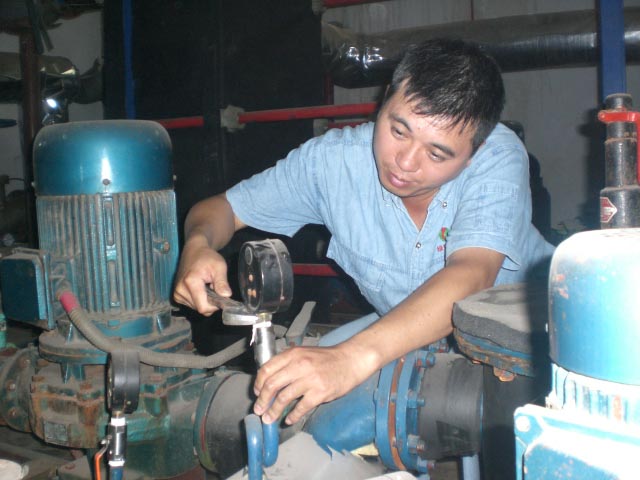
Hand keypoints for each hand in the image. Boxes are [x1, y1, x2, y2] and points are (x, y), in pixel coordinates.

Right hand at [173, 240, 231, 315]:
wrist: (194, 251)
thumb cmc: (207, 257)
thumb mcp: (219, 266)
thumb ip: (222, 282)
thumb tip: (226, 295)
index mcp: (190, 282)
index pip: (203, 307)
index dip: (214, 306)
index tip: (220, 296)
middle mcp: (180, 290)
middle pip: (200, 309)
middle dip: (210, 302)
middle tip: (213, 287)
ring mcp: (177, 293)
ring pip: (196, 308)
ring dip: (204, 300)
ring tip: (206, 286)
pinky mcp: (176, 295)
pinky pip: (191, 305)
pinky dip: (198, 299)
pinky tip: (200, 288)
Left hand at [253, 345, 368, 424]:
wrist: (350, 360)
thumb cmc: (326, 358)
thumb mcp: (304, 353)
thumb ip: (287, 363)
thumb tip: (269, 380)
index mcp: (293, 354)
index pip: (267, 369)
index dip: (258, 384)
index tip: (256, 393)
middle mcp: (299, 365)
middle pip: (272, 385)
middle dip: (262, 400)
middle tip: (259, 410)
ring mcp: (310, 379)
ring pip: (284, 398)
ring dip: (273, 411)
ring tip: (269, 419)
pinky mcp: (320, 392)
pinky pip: (301, 407)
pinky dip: (292, 416)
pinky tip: (289, 420)